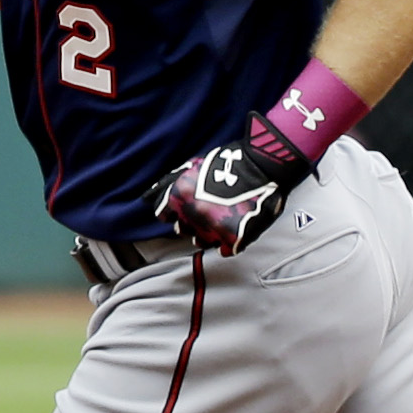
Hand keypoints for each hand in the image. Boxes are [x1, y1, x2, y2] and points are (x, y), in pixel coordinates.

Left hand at [147, 122, 309, 254]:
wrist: (263, 165)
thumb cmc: (230, 161)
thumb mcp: (194, 166)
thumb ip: (170, 182)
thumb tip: (148, 196)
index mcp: (179, 195)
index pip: (164, 215)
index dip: (175, 211)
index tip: (185, 207)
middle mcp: (193, 214)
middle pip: (182, 230)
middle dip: (192, 222)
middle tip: (209, 210)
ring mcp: (214, 228)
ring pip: (201, 242)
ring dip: (209, 234)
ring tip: (223, 218)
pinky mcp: (234, 238)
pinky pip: (225, 250)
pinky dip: (229, 243)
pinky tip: (235, 227)